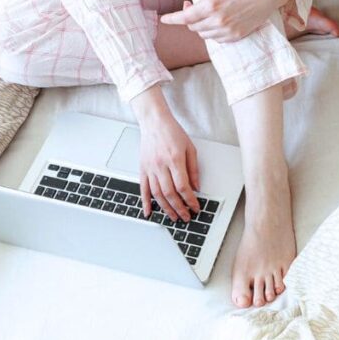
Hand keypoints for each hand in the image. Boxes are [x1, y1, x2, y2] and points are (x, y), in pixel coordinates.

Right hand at [129, 86, 200, 220]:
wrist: (154, 122)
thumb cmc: (173, 133)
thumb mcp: (190, 148)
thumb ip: (194, 169)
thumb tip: (196, 188)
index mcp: (175, 160)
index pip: (183, 186)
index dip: (190, 200)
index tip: (196, 207)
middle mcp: (161, 165)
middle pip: (170, 193)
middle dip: (179, 208)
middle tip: (186, 217)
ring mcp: (150, 168)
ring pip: (157, 194)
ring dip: (165, 208)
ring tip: (174, 217)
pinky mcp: (142, 169)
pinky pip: (143, 189)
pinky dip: (145, 202)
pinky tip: (149, 212)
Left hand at [159, 0, 295, 42]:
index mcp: (212, 5)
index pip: (184, 17)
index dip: (172, 19)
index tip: (164, 20)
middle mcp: (219, 21)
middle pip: (193, 27)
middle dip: (188, 17)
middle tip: (192, 4)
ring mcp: (229, 30)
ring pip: (204, 34)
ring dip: (199, 25)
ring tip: (206, 11)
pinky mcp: (237, 36)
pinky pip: (216, 39)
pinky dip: (212, 31)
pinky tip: (217, 20)